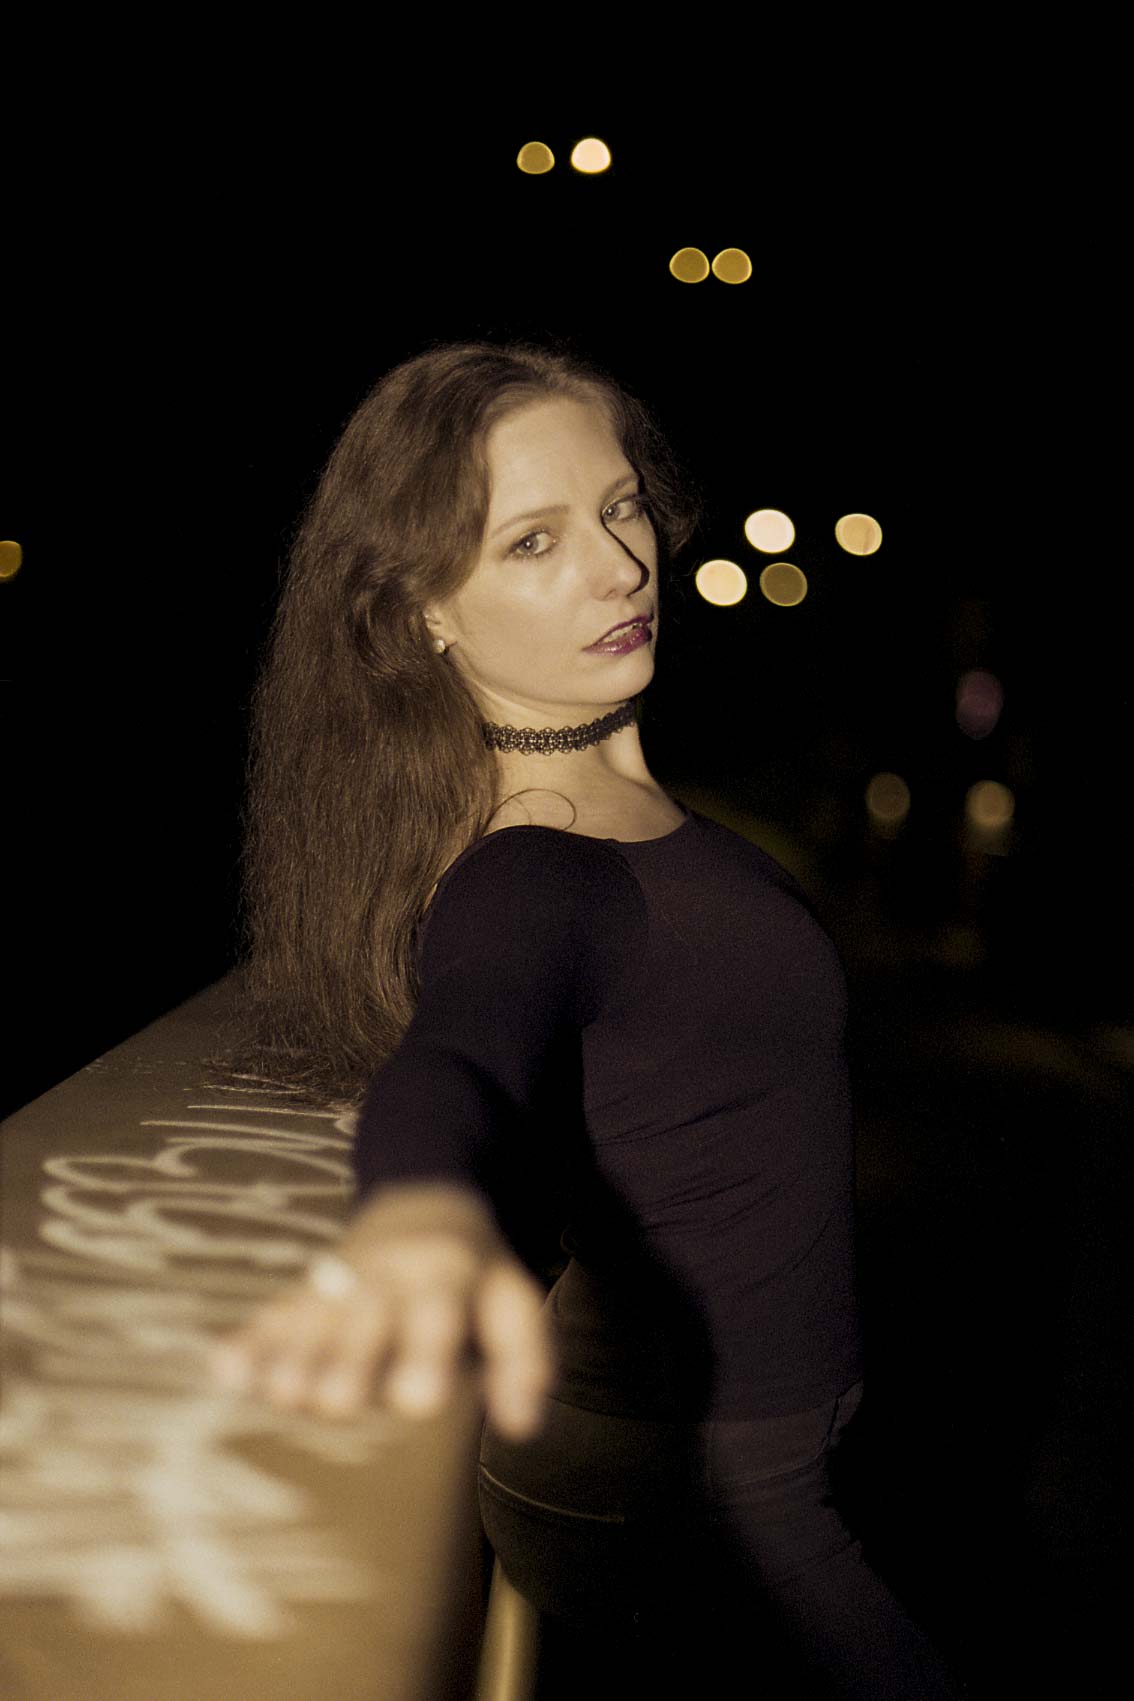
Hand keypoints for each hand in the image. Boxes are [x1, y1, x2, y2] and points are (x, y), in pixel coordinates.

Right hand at [208, 1182, 556, 1438]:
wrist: (425, 1199)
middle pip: (367, 1317)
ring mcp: (342, 1282)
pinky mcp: (306, 1294)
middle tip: (334, 1403)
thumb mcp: (511, 1300)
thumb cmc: (474, 1274)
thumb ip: (522, 1358)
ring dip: (296, 1354)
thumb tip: (523, 1425)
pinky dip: (251, 1342)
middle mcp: (388, 1276)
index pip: (439, 1311)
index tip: (419, 1401)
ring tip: (280, 1392)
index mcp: (445, 1273)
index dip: (428, 1351)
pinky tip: (225, 1370)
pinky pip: (274, 1315)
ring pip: (316, 1317)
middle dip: (350, 1358)